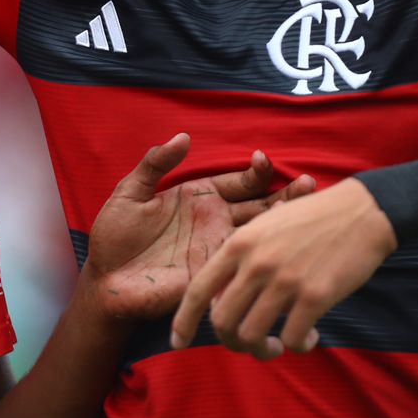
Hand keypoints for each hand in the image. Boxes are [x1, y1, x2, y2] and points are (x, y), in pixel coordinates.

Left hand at [82, 134, 315, 321]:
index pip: (238, 182)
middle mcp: (215, 222)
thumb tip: (184, 136)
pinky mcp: (216, 277)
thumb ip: (154, 163)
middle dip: (286, 196)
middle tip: (310, 184)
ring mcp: (218, 250)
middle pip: (259, 207)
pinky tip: (289, 253)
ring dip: (285, 225)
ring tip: (312, 211)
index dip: (254, 172)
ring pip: (261, 236)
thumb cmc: (115, 235)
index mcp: (199, 198)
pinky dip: (268, 261)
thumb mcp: (130, 192)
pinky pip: (247, 268)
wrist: (105, 280)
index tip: (264, 160)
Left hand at [170, 176, 396, 358]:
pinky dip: (297, 346)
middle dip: (230, 342)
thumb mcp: (263, 226)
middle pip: (222, 321)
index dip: (183, 321)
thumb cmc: (309, 220)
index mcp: (238, 244)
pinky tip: (309, 337)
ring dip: (264, 350)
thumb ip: (240, 258)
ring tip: (278, 345)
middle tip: (247, 345)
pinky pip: (293, 339)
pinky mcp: (315, 296)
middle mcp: (255, 263)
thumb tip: (223, 300)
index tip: (177, 342)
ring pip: (254, 336)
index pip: (197, 290)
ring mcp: (284, 280)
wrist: (360, 213)